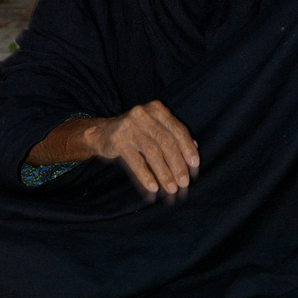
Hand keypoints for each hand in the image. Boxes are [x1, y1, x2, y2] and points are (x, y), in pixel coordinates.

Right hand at [84, 101, 199, 193]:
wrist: (102, 133)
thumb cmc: (136, 133)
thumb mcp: (155, 129)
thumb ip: (173, 136)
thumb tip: (193, 150)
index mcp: (157, 109)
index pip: (177, 129)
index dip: (187, 147)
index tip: (195, 164)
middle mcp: (144, 114)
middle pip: (166, 141)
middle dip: (177, 164)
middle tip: (184, 182)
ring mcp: (129, 126)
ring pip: (152, 152)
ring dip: (164, 173)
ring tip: (171, 188)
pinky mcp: (117, 140)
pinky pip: (135, 161)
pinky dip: (146, 175)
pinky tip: (153, 187)